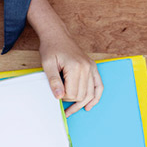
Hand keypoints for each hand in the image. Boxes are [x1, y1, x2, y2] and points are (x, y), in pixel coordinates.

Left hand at [26, 0, 103, 116]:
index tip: (56, 94)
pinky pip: (99, 86)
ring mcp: (92, 67)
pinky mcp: (93, 67)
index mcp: (76, 67)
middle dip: (71, 102)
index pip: (72, 93)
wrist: (57, 35)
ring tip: (72, 111)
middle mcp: (87, 68)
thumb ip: (54, 81)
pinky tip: (89, 106)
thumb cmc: (51, 48)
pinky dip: (96, 97)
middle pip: (82, 95)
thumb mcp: (48, 64)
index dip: (63, 97)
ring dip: (82, 104)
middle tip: (61, 104)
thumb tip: (59, 97)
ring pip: (91, 93)